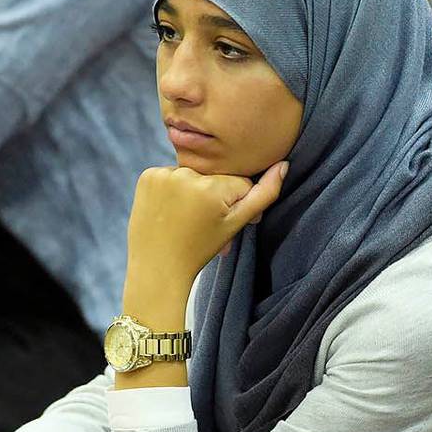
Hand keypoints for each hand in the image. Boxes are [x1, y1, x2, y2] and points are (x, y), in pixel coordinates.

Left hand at [125, 160, 287, 285]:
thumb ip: (264, 194)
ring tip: (185, 216)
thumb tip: (284, 165)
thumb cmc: (200, 249)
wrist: (157, 267)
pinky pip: (171, 174)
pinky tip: (168, 209)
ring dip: (192, 190)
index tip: (220, 222)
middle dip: (214, 195)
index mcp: (212, 188)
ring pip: (194, 174)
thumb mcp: (236, 225)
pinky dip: (172, 188)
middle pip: (216, 176)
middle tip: (202, 222)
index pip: (240, 182)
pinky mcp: (147, 176)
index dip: (235, 203)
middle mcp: (187, 175)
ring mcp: (163, 174)